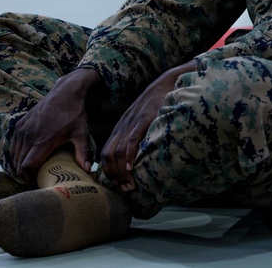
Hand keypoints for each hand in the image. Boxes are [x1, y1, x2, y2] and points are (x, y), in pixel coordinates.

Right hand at [8, 67, 102, 181]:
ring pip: (15, 154)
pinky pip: (14, 144)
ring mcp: (23, 129)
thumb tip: (87, 170)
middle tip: (35, 179)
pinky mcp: (21, 124)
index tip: (37, 182)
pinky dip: (17, 153)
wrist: (65, 92)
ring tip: (31, 170)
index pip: (28, 166)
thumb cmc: (74, 113)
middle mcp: (30, 135)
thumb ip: (83, 152)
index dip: (30, 177)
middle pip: (19, 163)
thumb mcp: (81, 133)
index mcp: (44, 140)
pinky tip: (26, 157)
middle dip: (25, 174)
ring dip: (20, 164)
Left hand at [99, 62, 196, 190]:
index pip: (105, 154)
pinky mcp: (142, 120)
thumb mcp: (143, 121)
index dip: (109, 172)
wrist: (166, 84)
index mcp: (120, 129)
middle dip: (114, 175)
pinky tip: (132, 168)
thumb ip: (138, 136)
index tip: (119, 185)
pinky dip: (130, 156)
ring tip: (130, 184)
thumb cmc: (157, 104)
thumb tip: (140, 157)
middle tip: (125, 188)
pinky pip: (131, 140)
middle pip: (107, 156)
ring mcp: (131, 124)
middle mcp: (122, 127)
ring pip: (117, 152)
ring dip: (122, 171)